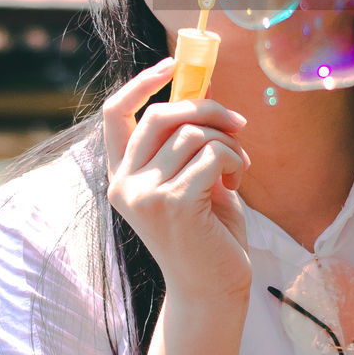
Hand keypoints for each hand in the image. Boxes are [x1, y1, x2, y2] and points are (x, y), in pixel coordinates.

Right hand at [103, 58, 251, 304]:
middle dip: (207, 109)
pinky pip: (212, 155)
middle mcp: (125, 184)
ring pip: (193, 133)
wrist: (212, 290)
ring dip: (227, 143)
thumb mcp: (192, 178)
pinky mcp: (174, 204)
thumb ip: (188, 141)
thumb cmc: (207, 233)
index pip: (114, 115)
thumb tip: (204, 89)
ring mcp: (145, 195)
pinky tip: (238, 182)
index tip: (171, 64)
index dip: (140, 84)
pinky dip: (234, 160)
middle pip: (162, 114)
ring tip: (239, 167)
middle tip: (238, 125)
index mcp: (122, 176)